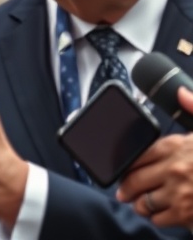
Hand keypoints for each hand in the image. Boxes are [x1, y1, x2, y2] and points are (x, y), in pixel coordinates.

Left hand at [117, 87, 192, 226]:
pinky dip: (159, 218)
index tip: (126, 170)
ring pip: (144, 203)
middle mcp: (174, 170)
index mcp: (176, 146)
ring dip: (141, 204)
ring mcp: (179, 193)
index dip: (127, 165)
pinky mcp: (186, 214)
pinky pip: (160, 219)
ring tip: (142, 203)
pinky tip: (164, 213)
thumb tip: (180, 92)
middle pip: (133, 181)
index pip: (136, 156)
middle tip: (125, 192)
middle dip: (127, 188)